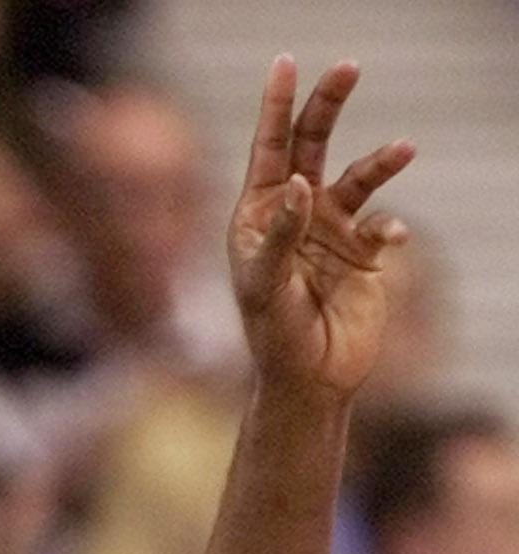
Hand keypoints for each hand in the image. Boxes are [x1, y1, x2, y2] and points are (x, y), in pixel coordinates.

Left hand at [228, 58, 413, 394]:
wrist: (310, 379)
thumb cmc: (272, 335)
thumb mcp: (265, 286)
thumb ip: (282, 234)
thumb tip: (300, 183)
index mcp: (259, 217)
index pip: (269, 151)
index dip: (276, 107)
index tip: (286, 63)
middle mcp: (296, 215)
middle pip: (313, 145)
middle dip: (328, 106)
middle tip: (347, 67)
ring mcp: (331, 231)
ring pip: (358, 177)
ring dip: (381, 161)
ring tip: (404, 149)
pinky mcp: (364, 254)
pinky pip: (384, 223)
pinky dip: (390, 225)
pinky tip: (387, 240)